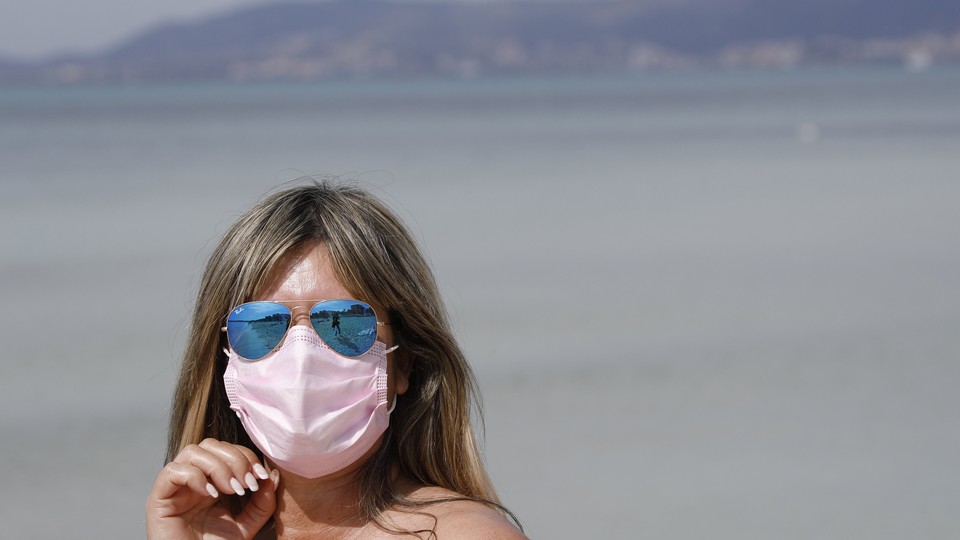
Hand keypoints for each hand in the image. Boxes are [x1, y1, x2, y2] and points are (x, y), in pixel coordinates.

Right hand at [146, 439, 278, 538]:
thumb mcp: (247, 525)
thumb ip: (262, 502)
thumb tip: (273, 475)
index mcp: (211, 480)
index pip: (227, 450)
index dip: (246, 456)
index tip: (261, 476)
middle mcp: (192, 479)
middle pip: (210, 445)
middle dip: (234, 459)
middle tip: (246, 484)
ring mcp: (174, 487)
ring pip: (192, 452)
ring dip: (217, 466)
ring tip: (231, 490)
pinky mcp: (158, 499)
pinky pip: (172, 472)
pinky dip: (195, 477)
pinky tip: (210, 494)